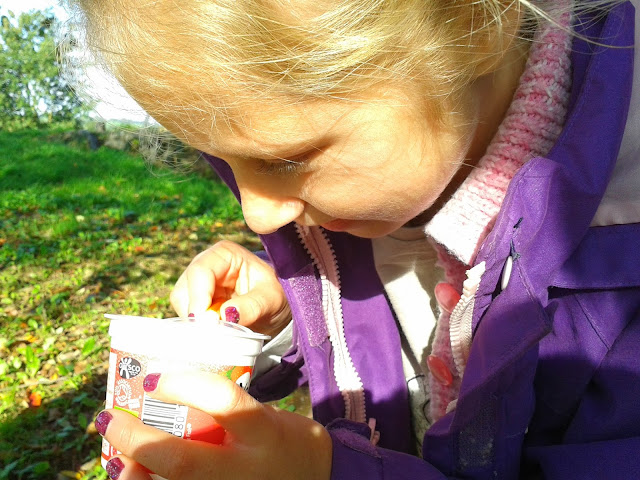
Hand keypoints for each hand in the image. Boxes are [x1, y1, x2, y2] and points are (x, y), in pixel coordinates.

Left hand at [96, 372, 331, 479]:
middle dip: (137, 440)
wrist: (316, 479)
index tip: (153, 379)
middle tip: (109, 418)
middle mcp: (245, 468)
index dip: (184, 386)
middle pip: (182, 461)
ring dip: (132, 473)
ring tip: (114, 455)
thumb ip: (223, 408)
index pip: (222, 401)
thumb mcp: (264, 415)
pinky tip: (132, 474)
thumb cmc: (283, 440)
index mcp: (262, 430)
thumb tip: (166, 394)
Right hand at [170, 241, 289, 336]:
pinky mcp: (196, 303)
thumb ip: (252, 306)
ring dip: (197, 323)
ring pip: (181, 305)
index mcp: (224, 254)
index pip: (200, 271)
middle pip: (184, 289)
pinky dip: (198, 328)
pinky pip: (187, 317)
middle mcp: (206, 265)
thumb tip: (226, 315)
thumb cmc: (275, 294)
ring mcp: (198, 284)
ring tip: (221, 332)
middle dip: (196, 314)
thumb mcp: (271, 299)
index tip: (206, 322)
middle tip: (214, 333)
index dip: (198, 297)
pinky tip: (217, 333)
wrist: (276, 305)